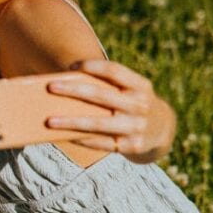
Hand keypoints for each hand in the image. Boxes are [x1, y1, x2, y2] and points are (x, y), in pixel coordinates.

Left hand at [45, 59, 176, 163]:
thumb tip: (65, 86)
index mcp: (140, 86)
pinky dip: (80, 139)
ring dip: (70, 122)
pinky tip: (63, 136)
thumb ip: (109, 86)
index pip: (114, 71)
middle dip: (73, 90)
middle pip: (101, 95)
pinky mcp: (132, 146)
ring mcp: (137, 127)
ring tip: (49, 121)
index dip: (92, 66)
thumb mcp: (132, 91)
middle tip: (50, 87)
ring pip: (97, 123)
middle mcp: (140, 105)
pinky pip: (100, 143)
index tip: (71, 66)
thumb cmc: (133, 104)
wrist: (163, 131)